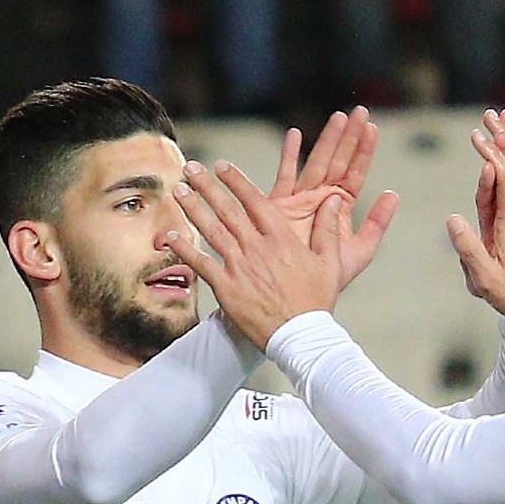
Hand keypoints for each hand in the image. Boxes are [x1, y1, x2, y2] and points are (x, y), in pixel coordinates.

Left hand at [167, 158, 360, 344]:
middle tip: (190, 168)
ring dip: (193, 208)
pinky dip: (184, 249)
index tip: (221, 166)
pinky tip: (170, 236)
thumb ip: (328, 229)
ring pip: (211, 230)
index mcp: (281, 238)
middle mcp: (256, 247)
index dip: (236, 180)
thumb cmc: (316, 303)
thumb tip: (334, 199)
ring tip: (178, 191)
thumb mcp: (330, 263)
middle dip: (206, 185)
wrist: (301, 338)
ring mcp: (239, 267)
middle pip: (227, 209)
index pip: (254, 200)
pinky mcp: (226, 288)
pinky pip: (200, 264)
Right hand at [268, 107, 400, 291]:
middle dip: (349, 137)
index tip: (373, 128)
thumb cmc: (328, 278)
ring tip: (338, 117)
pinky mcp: (279, 205)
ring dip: (327, 140)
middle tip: (359, 112)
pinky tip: (295, 136)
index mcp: (341, 207)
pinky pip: (284, 177)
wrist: (298, 293)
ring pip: (316, 162)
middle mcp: (321, 198)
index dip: (364, 151)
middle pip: (338, 161)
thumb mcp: (360, 252)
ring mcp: (301, 199)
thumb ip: (377, 224)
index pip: (356, 173)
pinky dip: (289, 157)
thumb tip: (394, 194)